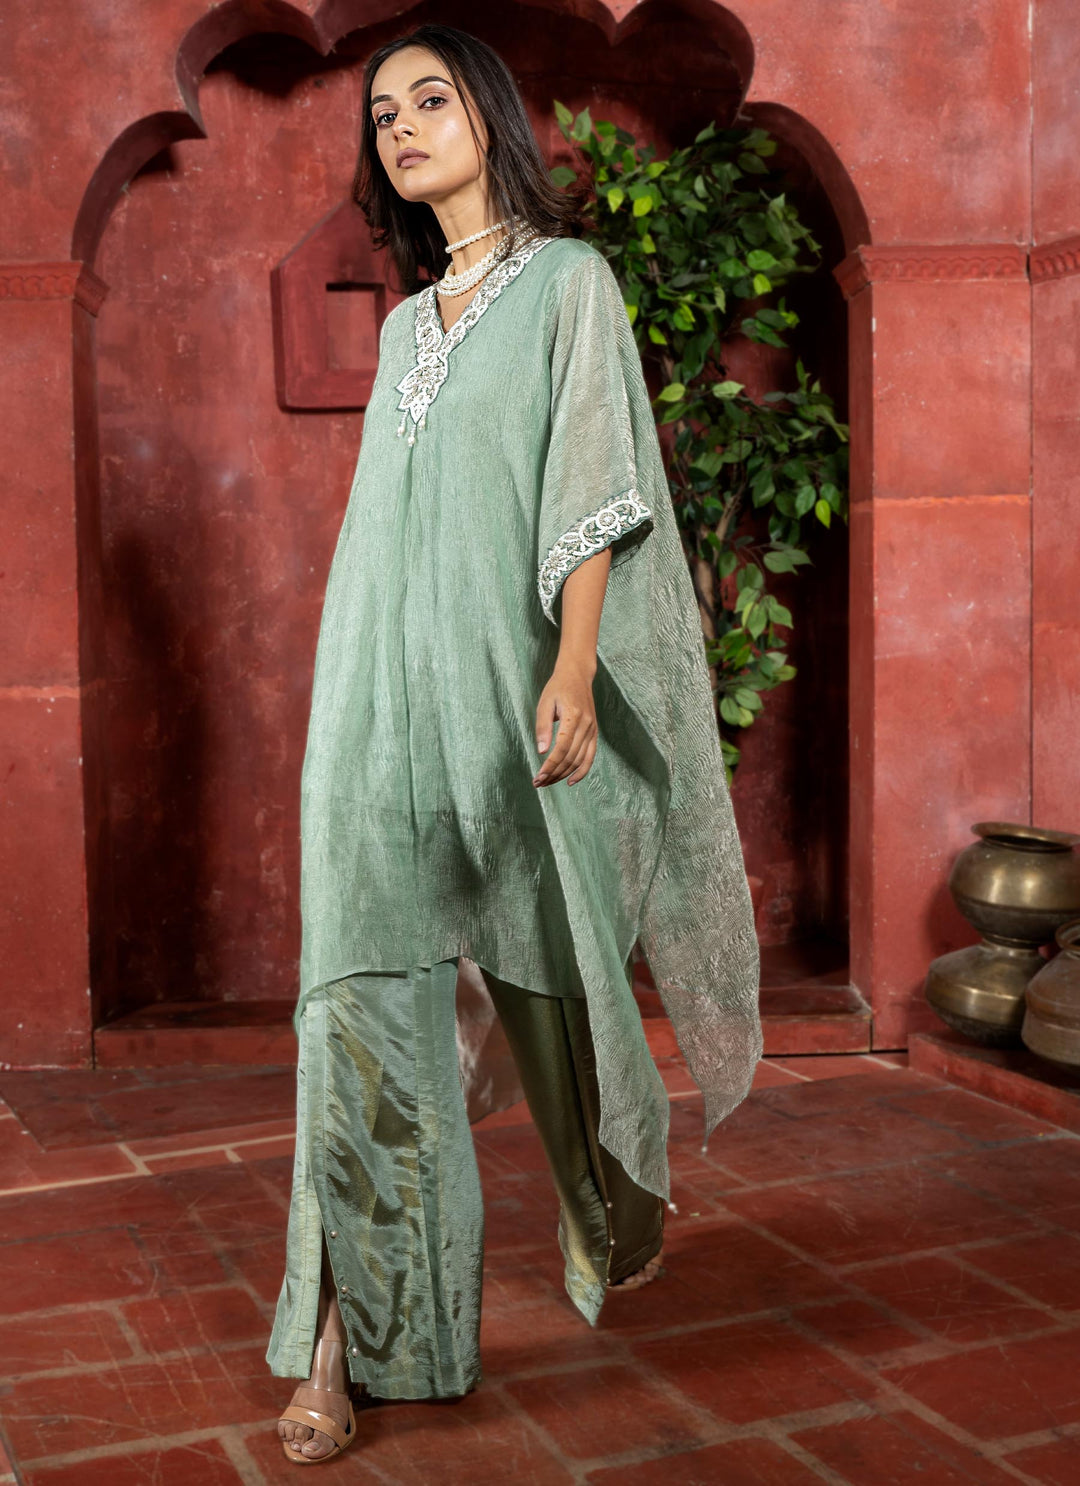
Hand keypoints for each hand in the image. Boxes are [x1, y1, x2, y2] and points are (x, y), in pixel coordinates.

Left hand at [533, 656, 597, 787]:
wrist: (578, 675)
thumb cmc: (558, 688)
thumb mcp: (544, 703)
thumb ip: (543, 727)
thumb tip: (541, 751)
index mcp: (573, 716)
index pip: (561, 748)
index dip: (550, 765)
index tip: (538, 776)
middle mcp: (586, 725)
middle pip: (570, 757)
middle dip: (554, 773)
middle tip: (538, 783)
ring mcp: (592, 730)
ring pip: (579, 760)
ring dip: (564, 774)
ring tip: (548, 782)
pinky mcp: (594, 733)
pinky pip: (590, 757)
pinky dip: (582, 771)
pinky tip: (570, 781)